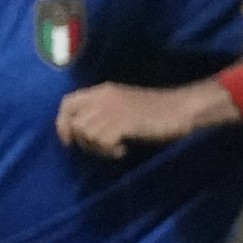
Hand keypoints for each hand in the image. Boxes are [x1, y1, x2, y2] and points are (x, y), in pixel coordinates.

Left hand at [55, 78, 238, 158]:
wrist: (180, 109)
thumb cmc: (155, 110)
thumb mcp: (122, 105)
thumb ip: (102, 112)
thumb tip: (80, 132)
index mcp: (102, 91)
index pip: (67, 102)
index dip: (62, 122)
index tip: (68, 141)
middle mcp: (103, 98)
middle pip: (74, 122)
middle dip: (83, 140)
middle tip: (102, 148)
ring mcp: (112, 110)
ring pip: (86, 133)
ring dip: (98, 147)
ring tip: (116, 148)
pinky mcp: (123, 122)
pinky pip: (101, 141)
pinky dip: (110, 151)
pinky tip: (123, 151)